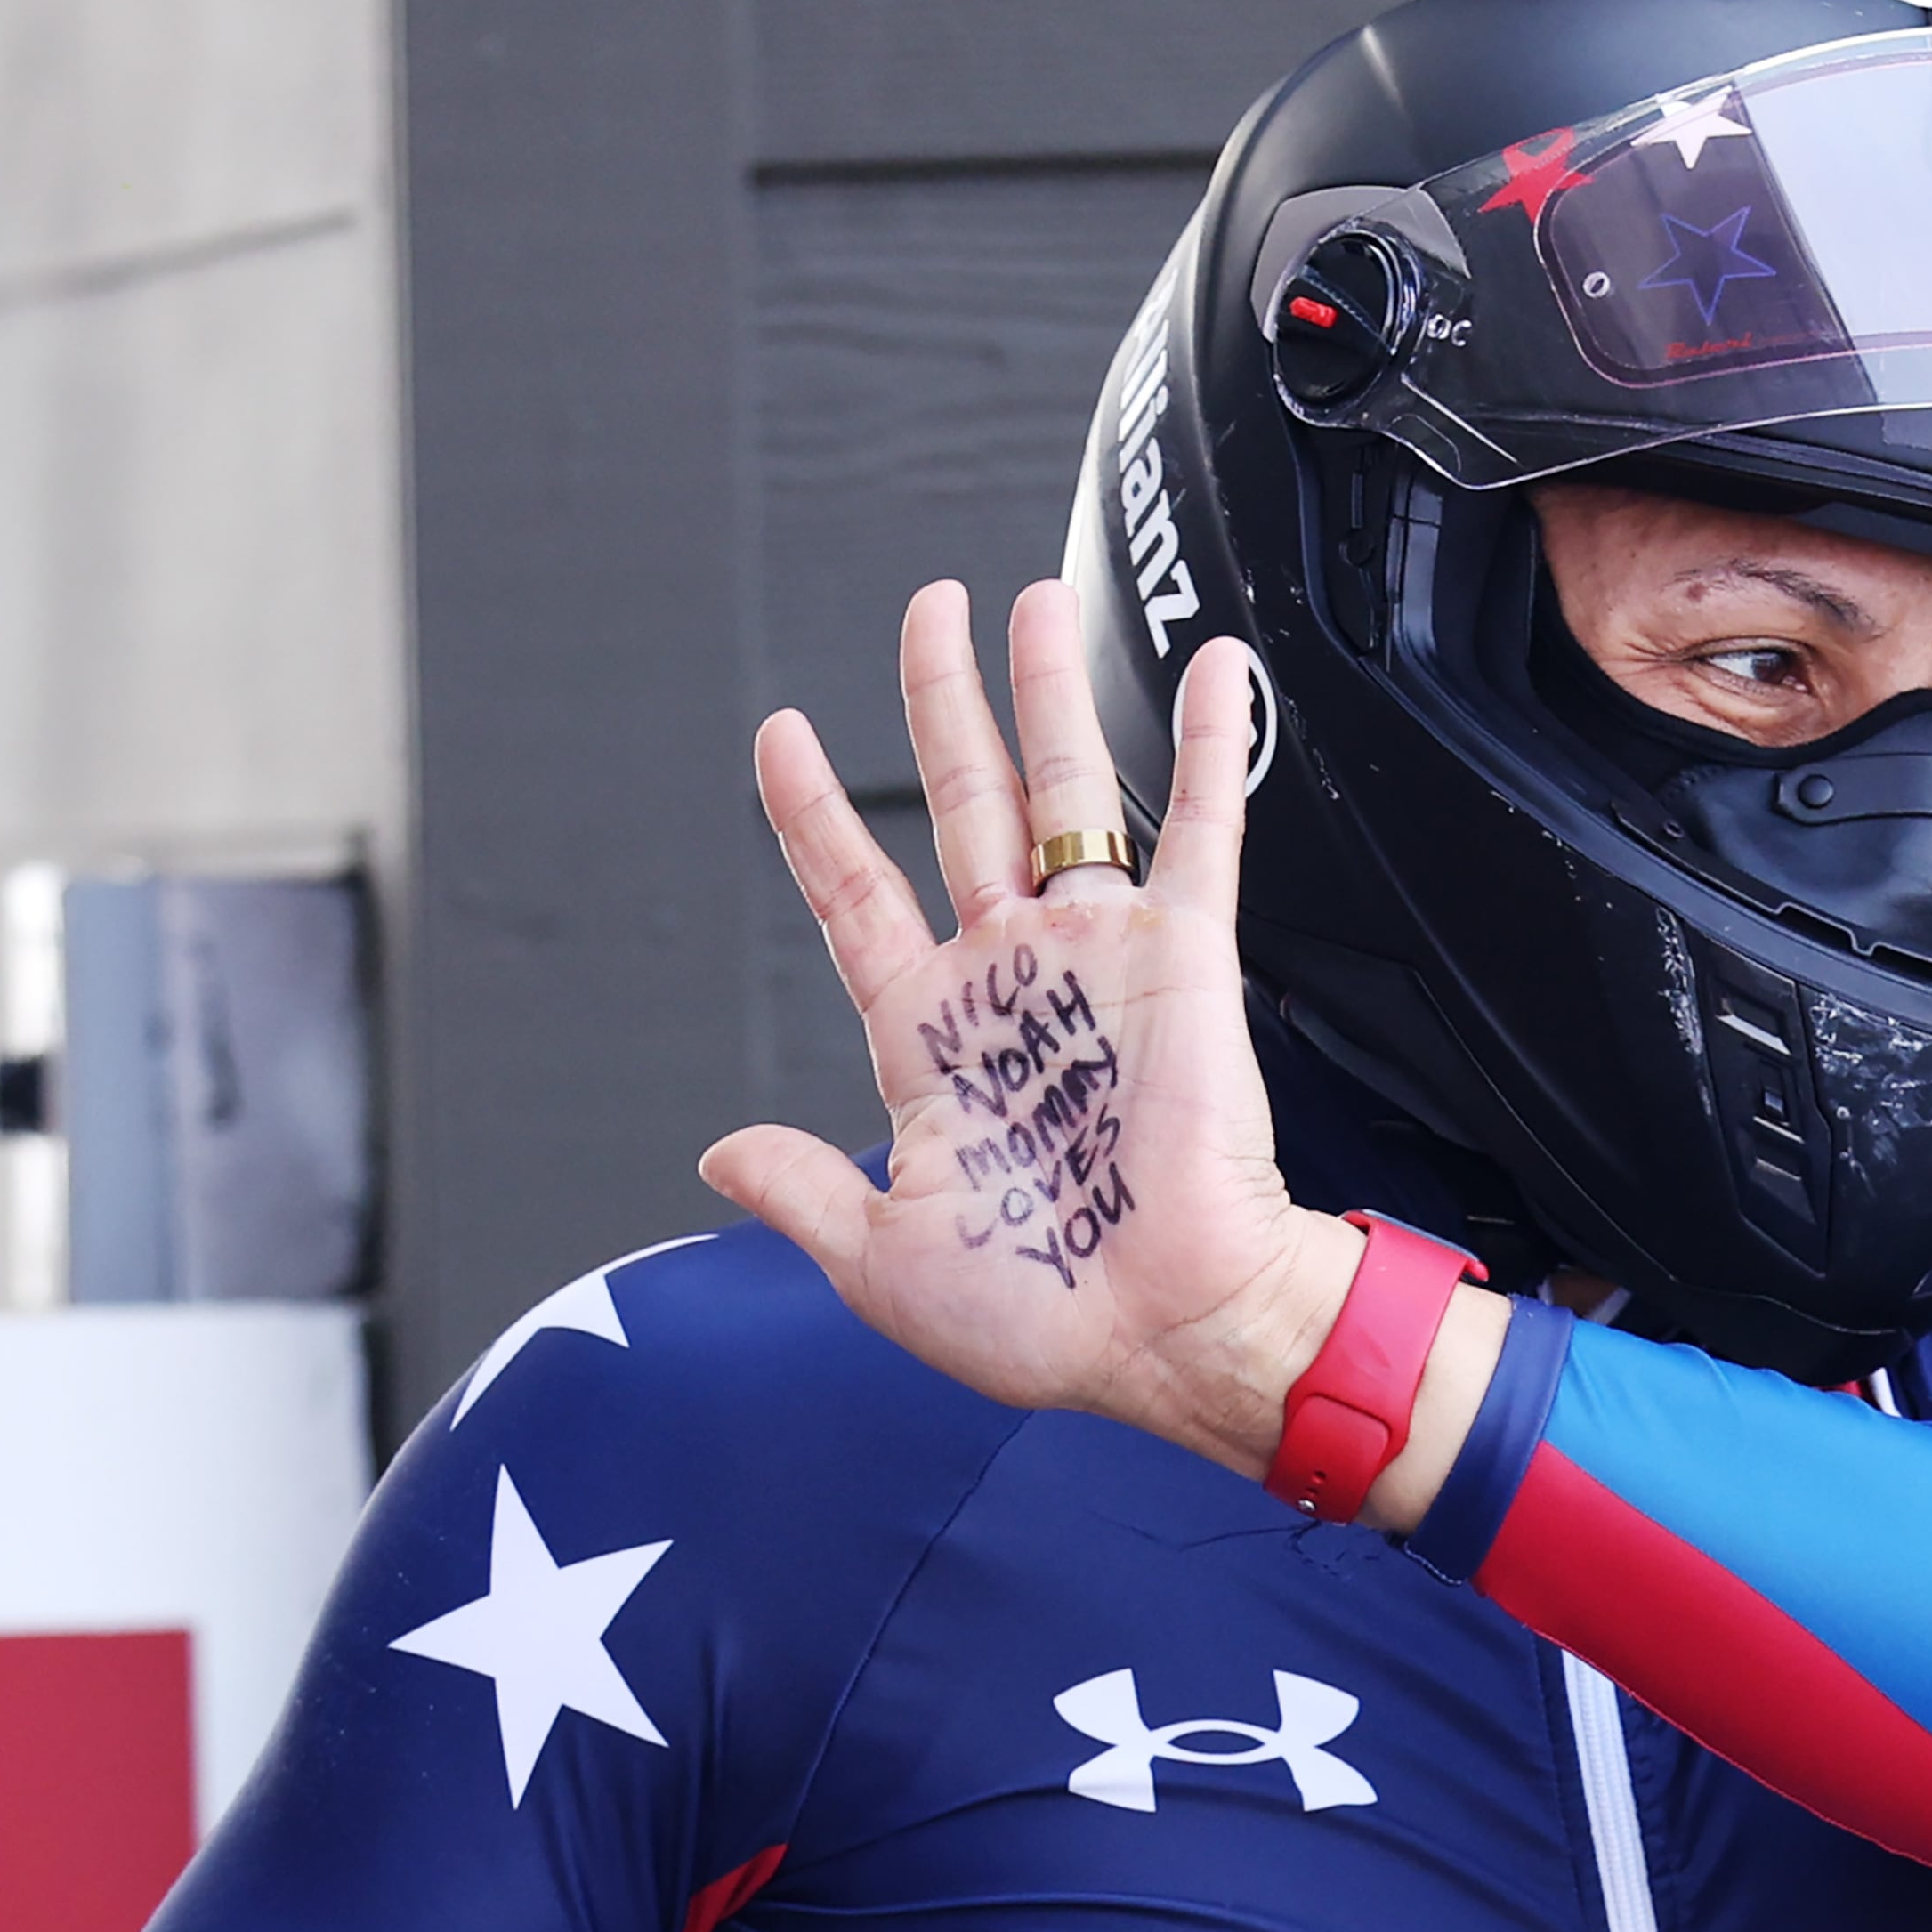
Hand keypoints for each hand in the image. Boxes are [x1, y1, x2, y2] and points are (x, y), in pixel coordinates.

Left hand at [699, 580, 1364, 1474]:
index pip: (852, 891)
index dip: (812, 811)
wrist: (1172, 1330)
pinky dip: (1207, 743)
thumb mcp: (884, 1259)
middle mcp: (1010, 976)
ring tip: (1031, 601)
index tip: (780, 732)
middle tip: (928, 609)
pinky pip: (1198, 826)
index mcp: (929, 1037)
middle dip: (939, 702)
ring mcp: (1097, 956)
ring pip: (1063, 789)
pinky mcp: (1186, 958)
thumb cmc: (1041, 1316)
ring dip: (1048, 691)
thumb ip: (804, 1188)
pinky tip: (1212, 665)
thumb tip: (719, 1151)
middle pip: (959, 802)